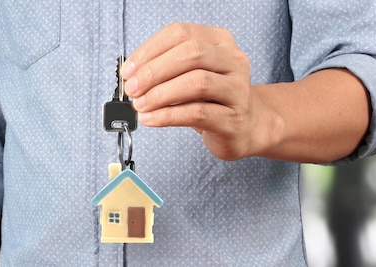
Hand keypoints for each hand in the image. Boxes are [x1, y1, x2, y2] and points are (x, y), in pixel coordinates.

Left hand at [121, 23, 282, 160]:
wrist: (246, 127)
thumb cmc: (213, 99)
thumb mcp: (191, 75)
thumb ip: (166, 69)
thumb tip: (132, 75)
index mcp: (219, 41)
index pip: (180, 33)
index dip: (149, 50)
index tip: (129, 70)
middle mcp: (233, 60)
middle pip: (191, 54)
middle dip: (154, 71)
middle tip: (133, 88)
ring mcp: (237, 89)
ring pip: (197, 82)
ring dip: (161, 94)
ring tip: (140, 105)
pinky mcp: (233, 118)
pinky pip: (198, 113)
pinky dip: (168, 115)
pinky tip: (151, 119)